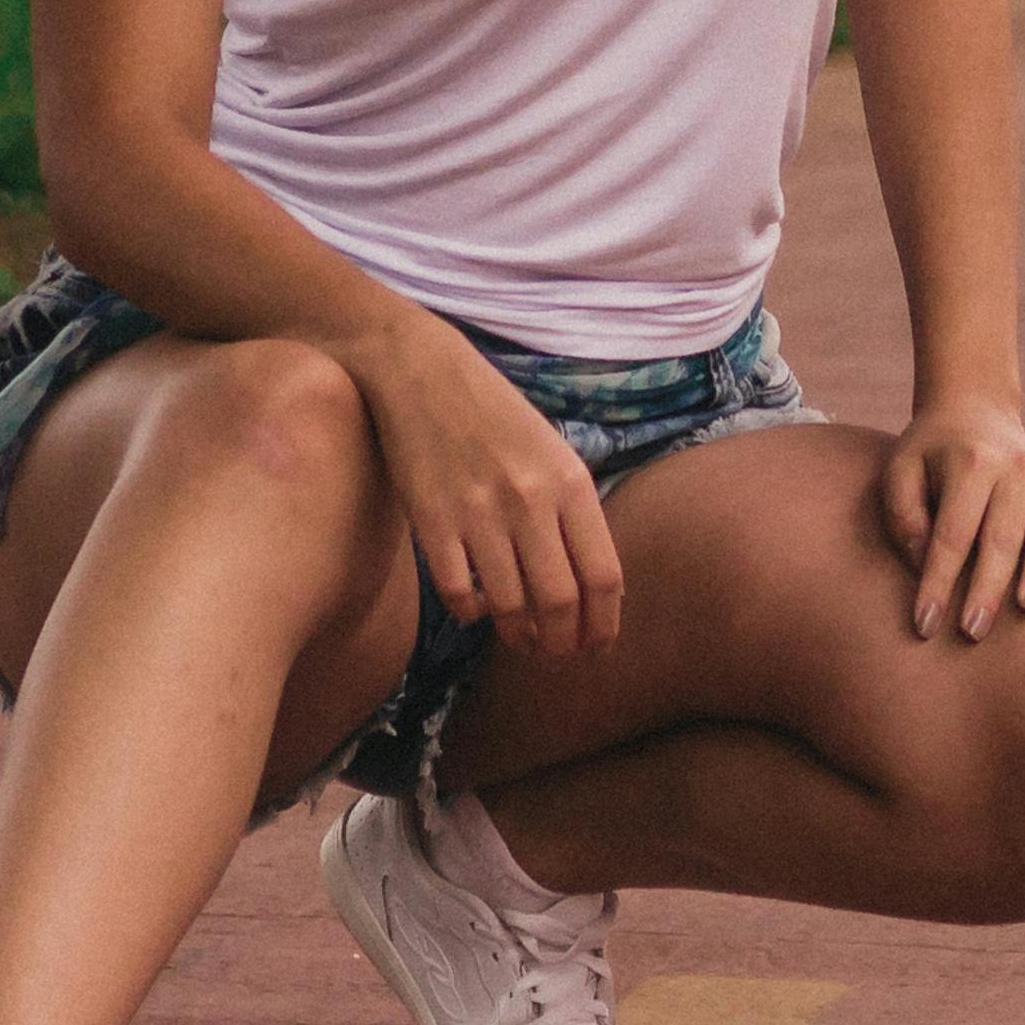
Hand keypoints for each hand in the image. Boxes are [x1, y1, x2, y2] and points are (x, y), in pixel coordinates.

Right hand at [356, 328, 623, 656]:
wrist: (419, 370)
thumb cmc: (493, 411)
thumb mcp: (551, 450)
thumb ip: (572, 511)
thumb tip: (593, 584)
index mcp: (570, 482)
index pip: (604, 577)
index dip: (604, 625)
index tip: (597, 648)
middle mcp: (530, 500)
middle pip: (560, 602)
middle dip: (563, 643)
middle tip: (557, 655)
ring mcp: (479, 513)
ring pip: (509, 606)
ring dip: (518, 635)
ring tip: (520, 639)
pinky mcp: (431, 521)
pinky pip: (458, 593)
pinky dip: (470, 612)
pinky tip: (475, 608)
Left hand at [882, 400, 1024, 642]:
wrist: (975, 413)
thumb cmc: (930, 455)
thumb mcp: (900, 472)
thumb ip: (904, 516)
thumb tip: (925, 562)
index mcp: (969, 463)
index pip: (951, 535)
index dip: (938, 583)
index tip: (925, 624)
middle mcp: (1014, 467)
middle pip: (1000, 539)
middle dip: (986, 589)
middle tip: (971, 631)